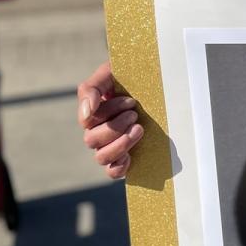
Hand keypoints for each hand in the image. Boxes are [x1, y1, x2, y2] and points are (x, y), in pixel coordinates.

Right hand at [77, 60, 142, 178]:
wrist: (159, 84)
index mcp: (93, 112)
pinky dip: (119, 166)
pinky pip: (113, 172)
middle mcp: (99, 130)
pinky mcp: (126, 157)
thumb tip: (86, 113)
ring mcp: (111, 145)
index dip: (107, 113)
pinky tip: (130, 156)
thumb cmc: (132, 78)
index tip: (130, 101)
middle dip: (115, 126)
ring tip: (139, 128)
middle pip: (92, 140)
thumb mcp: (110, 73)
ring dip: (120, 143)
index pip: (87, 121)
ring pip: (101, 157)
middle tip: (135, 113)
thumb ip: (91, 88)